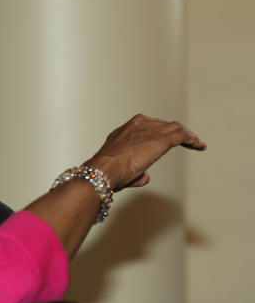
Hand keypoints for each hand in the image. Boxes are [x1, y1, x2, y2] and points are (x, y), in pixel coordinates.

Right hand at [85, 114, 205, 190]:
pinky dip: (192, 140)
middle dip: (174, 132)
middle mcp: (138, 126)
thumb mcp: (118, 170)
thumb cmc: (105, 173)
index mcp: (124, 131)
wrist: (103, 170)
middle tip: (185, 139)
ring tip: (196, 143)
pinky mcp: (161, 140)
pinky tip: (200, 146)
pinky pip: (182, 135)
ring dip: (187, 135)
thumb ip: (135, 172)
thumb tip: (145, 177)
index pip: (147, 126)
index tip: (165, 138)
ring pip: (174, 128)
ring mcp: (150, 131)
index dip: (158, 132)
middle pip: (163, 125)